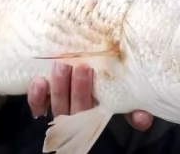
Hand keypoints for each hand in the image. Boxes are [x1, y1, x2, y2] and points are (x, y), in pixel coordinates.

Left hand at [27, 62, 152, 131]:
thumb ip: (136, 106)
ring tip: (61, 65)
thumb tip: (142, 117)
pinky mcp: (44, 99)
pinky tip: (39, 81)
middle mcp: (79, 112)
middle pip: (77, 108)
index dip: (98, 104)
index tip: (101, 84)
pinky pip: (38, 105)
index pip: (98, 116)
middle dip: (79, 89)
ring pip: (58, 105)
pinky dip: (37, 96)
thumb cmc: (111, 79)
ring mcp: (61, 105)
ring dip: (59, 87)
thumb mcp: (125, 92)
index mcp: (99, 110)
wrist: (86, 61)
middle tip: (82, 67)